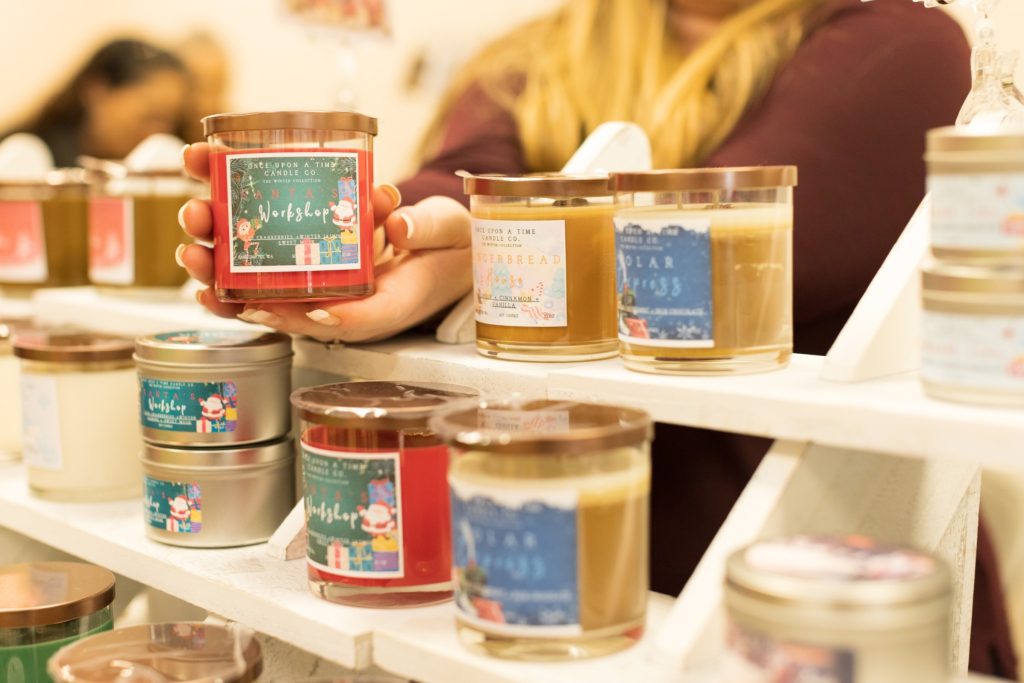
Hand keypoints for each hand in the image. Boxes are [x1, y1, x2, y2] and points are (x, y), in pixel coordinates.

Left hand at [178, 143, 472, 341]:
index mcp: (381, 308)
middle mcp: (344, 304)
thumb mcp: (450, 234)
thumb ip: (428, 231)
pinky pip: (264, 256)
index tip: (257, 304)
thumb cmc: (451, 248)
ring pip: (261, 280)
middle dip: (230, 280)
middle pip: (278, 304)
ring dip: (218, 250)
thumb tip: (399, 227)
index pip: (333, 322)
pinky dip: (232, 231)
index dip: (290, 317)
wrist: (450, 246)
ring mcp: (325, 284)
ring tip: (194, 212)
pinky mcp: (313, 260)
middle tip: (200, 250)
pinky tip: (204, 197)